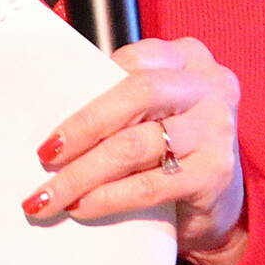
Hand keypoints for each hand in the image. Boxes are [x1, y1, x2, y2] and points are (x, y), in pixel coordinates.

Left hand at [20, 37, 247, 264]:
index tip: (54, 115)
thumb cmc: (173, 146)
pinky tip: (82, 207)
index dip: (88, 85)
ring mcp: (216, 129)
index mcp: (188, 57)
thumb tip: (50, 119)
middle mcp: (209, 86)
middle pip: (136, 95)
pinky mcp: (215, 174)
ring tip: (51, 194)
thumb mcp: (155, 110)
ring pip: (136, 145)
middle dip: (83, 127)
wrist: (219, 203)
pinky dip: (109, 197)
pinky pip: (150, 185)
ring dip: (84, 172)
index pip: (132, 61)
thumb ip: (119, 101)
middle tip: (45, 155)